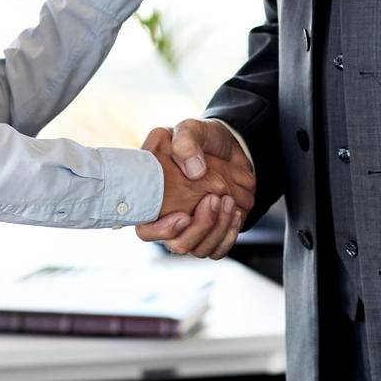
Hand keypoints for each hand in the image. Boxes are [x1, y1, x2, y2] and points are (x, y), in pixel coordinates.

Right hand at [136, 120, 254, 257]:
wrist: (228, 147)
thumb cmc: (202, 139)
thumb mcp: (190, 129)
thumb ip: (186, 142)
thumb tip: (195, 172)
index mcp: (153, 197)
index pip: (145, 230)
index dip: (161, 231)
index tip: (183, 217)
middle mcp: (168, 219)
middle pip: (178, 245)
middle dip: (201, 226)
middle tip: (214, 198)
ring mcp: (190, 230)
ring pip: (200, 250)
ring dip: (218, 228)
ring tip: (228, 199)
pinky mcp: (210, 234)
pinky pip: (217, 250)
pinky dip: (229, 235)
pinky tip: (234, 213)